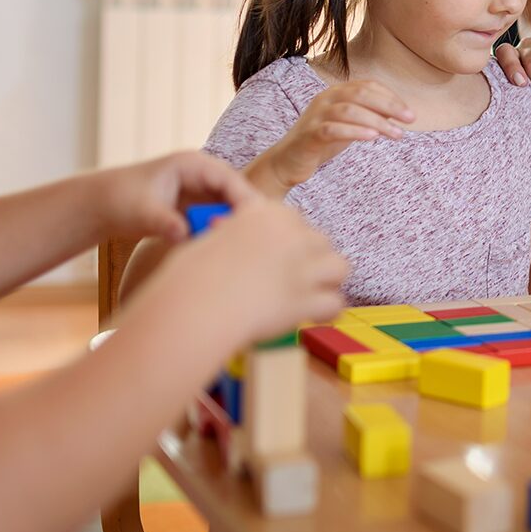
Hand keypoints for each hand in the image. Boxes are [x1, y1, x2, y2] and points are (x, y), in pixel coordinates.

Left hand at [93, 151, 264, 245]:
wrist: (102, 206)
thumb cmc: (120, 201)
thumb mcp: (142, 213)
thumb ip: (165, 223)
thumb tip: (184, 235)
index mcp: (192, 164)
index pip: (229, 179)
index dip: (244, 200)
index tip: (254, 223)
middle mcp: (202, 174)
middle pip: (237, 193)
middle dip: (246, 215)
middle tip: (256, 242)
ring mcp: (202, 190)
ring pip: (230, 207)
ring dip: (234, 225)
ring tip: (242, 250)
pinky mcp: (198, 207)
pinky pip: (219, 218)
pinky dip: (222, 231)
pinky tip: (225, 251)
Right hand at [158, 199, 346, 343]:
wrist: (194, 305)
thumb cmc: (190, 277)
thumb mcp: (210, 239)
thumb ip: (233, 234)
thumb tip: (232, 237)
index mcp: (265, 214)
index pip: (295, 221)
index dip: (291, 240)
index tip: (282, 256)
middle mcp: (290, 235)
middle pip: (321, 241)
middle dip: (312, 259)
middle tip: (298, 278)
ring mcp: (302, 266)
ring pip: (340, 267)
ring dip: (329, 280)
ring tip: (314, 294)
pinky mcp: (306, 298)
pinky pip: (335, 303)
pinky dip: (327, 312)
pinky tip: (316, 317)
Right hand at [250, 79, 414, 194]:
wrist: (287, 161)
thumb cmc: (321, 142)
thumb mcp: (348, 124)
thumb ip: (368, 115)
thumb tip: (398, 111)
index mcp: (335, 93)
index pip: (367, 86)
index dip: (391, 97)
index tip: (409, 113)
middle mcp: (325, 99)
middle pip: (361, 94)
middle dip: (389, 105)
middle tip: (410, 120)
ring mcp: (316, 116)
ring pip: (350, 111)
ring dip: (378, 121)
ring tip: (397, 135)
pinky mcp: (309, 135)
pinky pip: (334, 129)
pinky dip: (355, 132)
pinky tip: (373, 138)